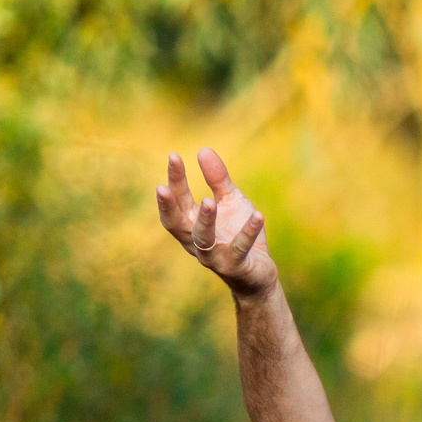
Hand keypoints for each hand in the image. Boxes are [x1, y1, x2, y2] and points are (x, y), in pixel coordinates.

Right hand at [157, 147, 274, 295]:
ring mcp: (214, 256)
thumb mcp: (229, 201)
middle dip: (169, 205)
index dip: (174, 180)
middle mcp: (195, 241)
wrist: (258, 272)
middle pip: (176, 223)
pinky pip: (240, 249)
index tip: (174, 156)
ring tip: (209, 201)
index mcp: (190, 224)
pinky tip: (258, 214)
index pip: (177, 200)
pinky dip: (248, 232)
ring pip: (202, 239)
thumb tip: (203, 149)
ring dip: (205, 221)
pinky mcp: (235, 266)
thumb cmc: (237, 232)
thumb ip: (217, 179)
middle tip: (162, 186)